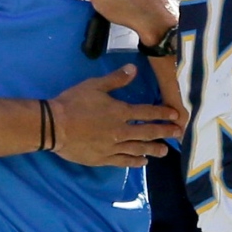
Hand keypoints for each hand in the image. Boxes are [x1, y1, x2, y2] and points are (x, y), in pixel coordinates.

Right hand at [50, 64, 182, 167]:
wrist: (54, 126)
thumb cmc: (73, 103)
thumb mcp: (93, 86)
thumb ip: (115, 79)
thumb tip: (134, 69)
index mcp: (120, 112)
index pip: (147, 112)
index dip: (162, 113)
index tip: (175, 115)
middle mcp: (121, 131)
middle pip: (148, 132)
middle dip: (164, 132)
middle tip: (178, 134)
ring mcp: (113, 147)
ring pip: (139, 149)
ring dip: (154, 149)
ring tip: (164, 151)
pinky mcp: (103, 158)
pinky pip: (124, 161)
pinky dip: (136, 161)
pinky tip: (143, 161)